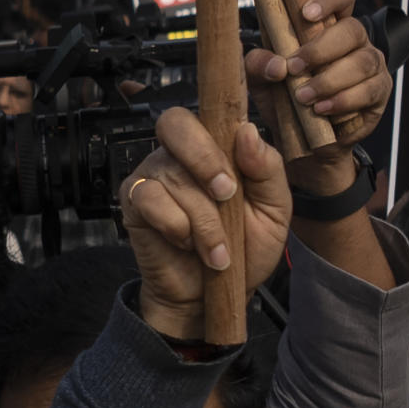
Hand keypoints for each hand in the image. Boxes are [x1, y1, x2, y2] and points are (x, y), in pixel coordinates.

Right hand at [120, 106, 290, 338]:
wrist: (214, 300)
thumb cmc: (245, 249)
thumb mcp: (274, 211)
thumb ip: (268, 169)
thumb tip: (247, 132)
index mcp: (216, 145)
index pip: (207, 107)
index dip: (219, 122)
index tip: (240, 157)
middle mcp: (180, 152)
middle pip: (175, 122)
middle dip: (204, 158)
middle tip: (227, 195)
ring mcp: (153, 174)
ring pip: (174, 175)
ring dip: (203, 220)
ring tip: (217, 252)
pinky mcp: (133, 201)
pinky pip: (149, 198)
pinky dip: (175, 227)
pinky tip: (186, 245)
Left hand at [245, 0, 391, 193]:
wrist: (305, 142)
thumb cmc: (284, 98)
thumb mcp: (261, 81)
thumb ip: (259, 65)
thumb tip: (277, 65)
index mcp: (328, 24)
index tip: (306, 14)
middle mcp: (355, 39)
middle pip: (352, 29)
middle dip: (322, 49)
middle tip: (295, 68)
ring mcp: (372, 64)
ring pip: (362, 61)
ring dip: (330, 80)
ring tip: (305, 97)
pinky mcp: (380, 91)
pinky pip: (369, 90)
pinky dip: (344, 101)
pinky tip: (323, 110)